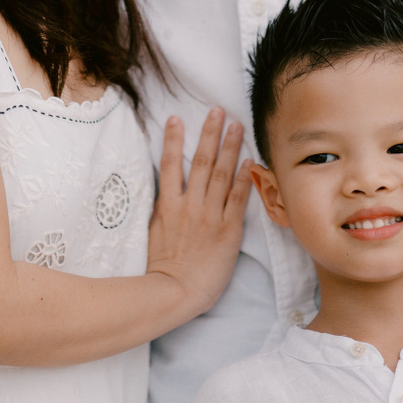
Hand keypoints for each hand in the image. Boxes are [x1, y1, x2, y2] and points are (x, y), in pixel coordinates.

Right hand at [145, 108, 251, 315]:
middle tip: (217, 111)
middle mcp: (189, 205)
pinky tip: (250, 160)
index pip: (171, 164)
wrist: (174, 291)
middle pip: (201, 161)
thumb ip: (160, 211)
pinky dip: (244, 178)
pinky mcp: (228, 230)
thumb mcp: (152, 233)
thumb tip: (164, 194)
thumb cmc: (160, 268)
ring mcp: (209, 216)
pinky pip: (237, 198)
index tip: (177, 118)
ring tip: (236, 126)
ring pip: (220, 173)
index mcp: (168, 205)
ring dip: (229, 147)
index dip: (174, 140)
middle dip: (210, 134)